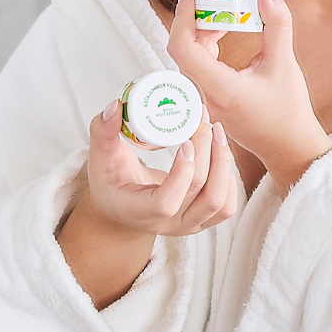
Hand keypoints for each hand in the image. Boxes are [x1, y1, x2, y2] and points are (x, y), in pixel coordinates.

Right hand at [57, 96, 236, 308]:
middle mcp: (168, 224)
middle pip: (201, 193)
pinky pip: (228, 206)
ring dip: (224, 163)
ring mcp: (189, 225)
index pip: (166, 203)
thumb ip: (103, 130)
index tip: (185, 141)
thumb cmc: (111, 180)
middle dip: (208, 152)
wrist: (123, 205)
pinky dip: (231, 178)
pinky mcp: (204, 221)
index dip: (181, 173)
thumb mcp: (100, 156)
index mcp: (139, 211)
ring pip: (220, 201)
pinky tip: (220, 151)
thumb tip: (116, 105)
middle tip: (204, 119)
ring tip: (217, 131)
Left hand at [167, 0, 331, 192]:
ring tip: (223, 8)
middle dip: (196, 16)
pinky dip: (206, 44)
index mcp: (220, 89)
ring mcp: (203, 102)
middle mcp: (204, 97)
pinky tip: (224, 30)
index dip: (182, 15)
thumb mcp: (285, 62)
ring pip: (189, 56)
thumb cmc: (288, 111)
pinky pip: (196, 65)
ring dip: (202, 29)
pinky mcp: (207, 100)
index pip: (183, 47)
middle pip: (184, 48)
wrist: (289, 148)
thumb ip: (276, 21)